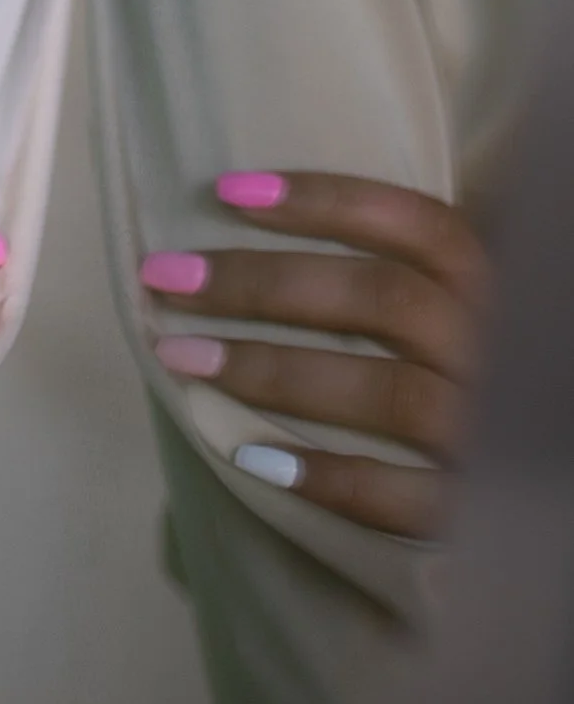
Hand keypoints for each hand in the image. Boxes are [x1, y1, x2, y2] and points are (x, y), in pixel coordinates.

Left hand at [139, 170, 488, 539]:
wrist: (547, 506)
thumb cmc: (493, 380)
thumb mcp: (472, 312)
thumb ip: (419, 274)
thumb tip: (284, 214)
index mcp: (502, 292)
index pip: (422, 227)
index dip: (329, 201)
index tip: (227, 192)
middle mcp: (504, 353)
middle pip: (382, 301)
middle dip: (263, 285)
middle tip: (166, 277)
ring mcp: (496, 434)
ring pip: (387, 395)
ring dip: (273, 372)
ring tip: (179, 357)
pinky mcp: (478, 511)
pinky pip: (403, 497)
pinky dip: (329, 478)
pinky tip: (252, 458)